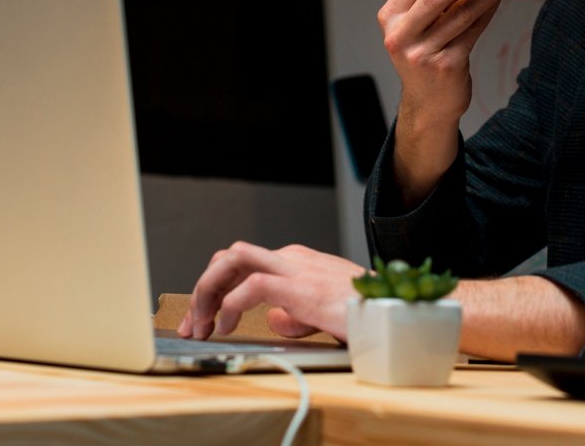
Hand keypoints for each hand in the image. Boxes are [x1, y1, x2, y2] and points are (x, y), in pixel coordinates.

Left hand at [176, 241, 363, 341]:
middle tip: (192, 324)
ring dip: (208, 290)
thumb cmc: (364, 313)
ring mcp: (294, 268)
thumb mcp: (322, 312)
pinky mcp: (299, 287)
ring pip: (234, 259)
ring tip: (201, 323)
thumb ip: (295, 313)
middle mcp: (291, 258)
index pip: (242, 263)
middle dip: (203, 288)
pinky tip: (225, 328)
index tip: (203, 319)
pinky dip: (230, 306)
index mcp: (296, 261)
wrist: (392, 313)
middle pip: (230, 256)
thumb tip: (275, 320)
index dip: (215, 288)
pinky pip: (252, 286)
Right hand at [377, 0, 516, 130]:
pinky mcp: (446, 65)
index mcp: (389, 18)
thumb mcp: (416, 28)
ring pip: (461, 13)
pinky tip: (499, 1)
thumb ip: (434, 1)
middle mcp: (400, 36)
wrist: (428, 105)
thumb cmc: (424, 57)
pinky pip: (472, 31)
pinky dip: (488, 12)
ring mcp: (422, 53)